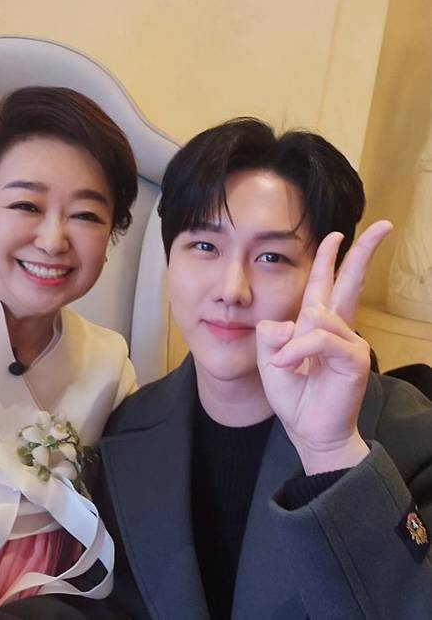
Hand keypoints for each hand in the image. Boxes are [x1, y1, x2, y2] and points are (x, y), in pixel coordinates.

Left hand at [255, 220, 391, 473]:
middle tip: (384, 226)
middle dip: (363, 252)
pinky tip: (286, 365)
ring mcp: (348, 341)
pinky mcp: (352, 358)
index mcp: (317, 324)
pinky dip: (296, 351)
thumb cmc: (292, 392)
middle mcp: (337, 328)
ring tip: (283, 365)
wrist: (306, 427)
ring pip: (315, 316)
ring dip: (290, 343)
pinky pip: (318, 339)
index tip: (337, 235)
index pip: (326, 284)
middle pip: (350, 282)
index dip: (330, 259)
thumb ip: (271, 332)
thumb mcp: (269, 357)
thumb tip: (289, 321)